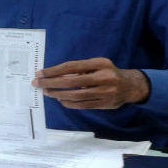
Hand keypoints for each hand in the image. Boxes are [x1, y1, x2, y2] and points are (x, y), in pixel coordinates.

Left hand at [31, 57, 149, 108]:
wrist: (130, 86)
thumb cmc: (108, 72)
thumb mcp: (97, 65)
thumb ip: (80, 69)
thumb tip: (56, 75)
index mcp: (100, 63)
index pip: (72, 66)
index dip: (54, 70)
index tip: (41, 73)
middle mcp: (103, 77)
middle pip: (71, 81)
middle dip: (52, 82)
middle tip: (38, 83)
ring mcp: (105, 92)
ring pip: (76, 95)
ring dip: (59, 94)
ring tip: (47, 92)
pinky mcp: (105, 103)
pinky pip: (83, 104)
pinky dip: (70, 103)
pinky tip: (60, 100)